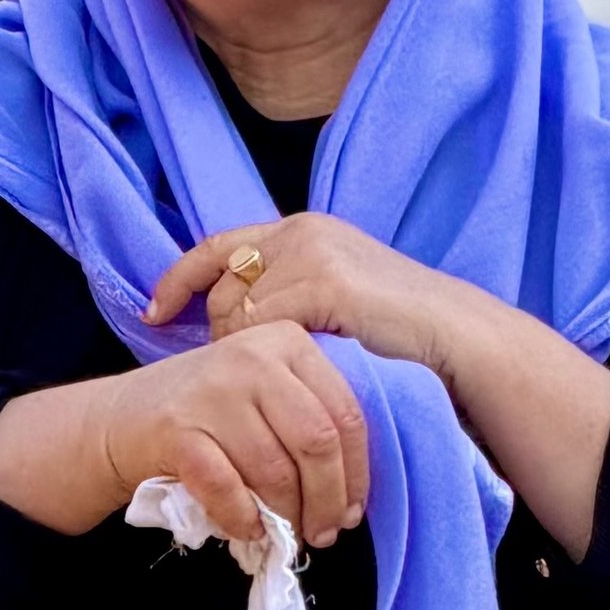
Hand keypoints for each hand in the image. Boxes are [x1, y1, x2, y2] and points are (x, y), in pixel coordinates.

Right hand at [96, 322, 369, 550]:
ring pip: (275, 470)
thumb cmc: (207, 414)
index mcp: (286, 342)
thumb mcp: (265, 393)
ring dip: (286, 517)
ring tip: (285, 536)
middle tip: (323, 534)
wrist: (120, 419)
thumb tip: (353, 496)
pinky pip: (228, 488)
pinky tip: (247, 530)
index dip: (356, 473)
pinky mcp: (177, 429)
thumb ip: (310, 418)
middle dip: (327, 500)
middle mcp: (252, 357)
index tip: (352, 511)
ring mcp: (212, 391)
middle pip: (317, 441)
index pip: (344, 413)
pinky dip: (243, 519)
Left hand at [146, 213, 473, 382]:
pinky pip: (263, 328)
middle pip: (222, 288)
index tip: (154, 314)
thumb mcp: (332, 298)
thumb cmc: (397, 332)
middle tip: (248, 374)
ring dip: (248, 353)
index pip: (217, 247)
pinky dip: (270, 358)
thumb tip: (229, 322)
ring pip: (237, 311)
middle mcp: (302, 232)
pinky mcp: (326, 283)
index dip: (179, 280)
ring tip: (279, 380)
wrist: (456, 337)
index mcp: (301, 229)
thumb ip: (287, 293)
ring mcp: (314, 254)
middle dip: (221, 334)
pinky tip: (294, 375)